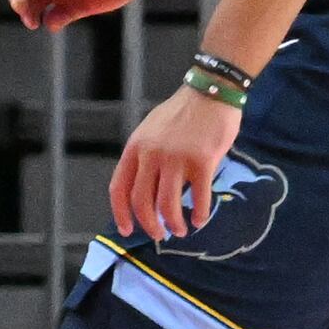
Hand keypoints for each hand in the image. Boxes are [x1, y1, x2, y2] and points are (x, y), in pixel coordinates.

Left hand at [111, 83, 243, 244]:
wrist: (210, 93)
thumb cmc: (181, 114)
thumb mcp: (151, 131)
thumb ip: (145, 157)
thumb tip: (142, 189)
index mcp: (135, 147)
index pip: (119, 188)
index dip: (121, 213)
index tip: (127, 230)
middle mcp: (151, 155)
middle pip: (142, 202)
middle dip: (150, 225)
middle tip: (159, 235)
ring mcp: (176, 159)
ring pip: (168, 205)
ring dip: (174, 224)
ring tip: (181, 231)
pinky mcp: (202, 162)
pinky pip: (199, 198)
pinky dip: (199, 215)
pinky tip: (200, 220)